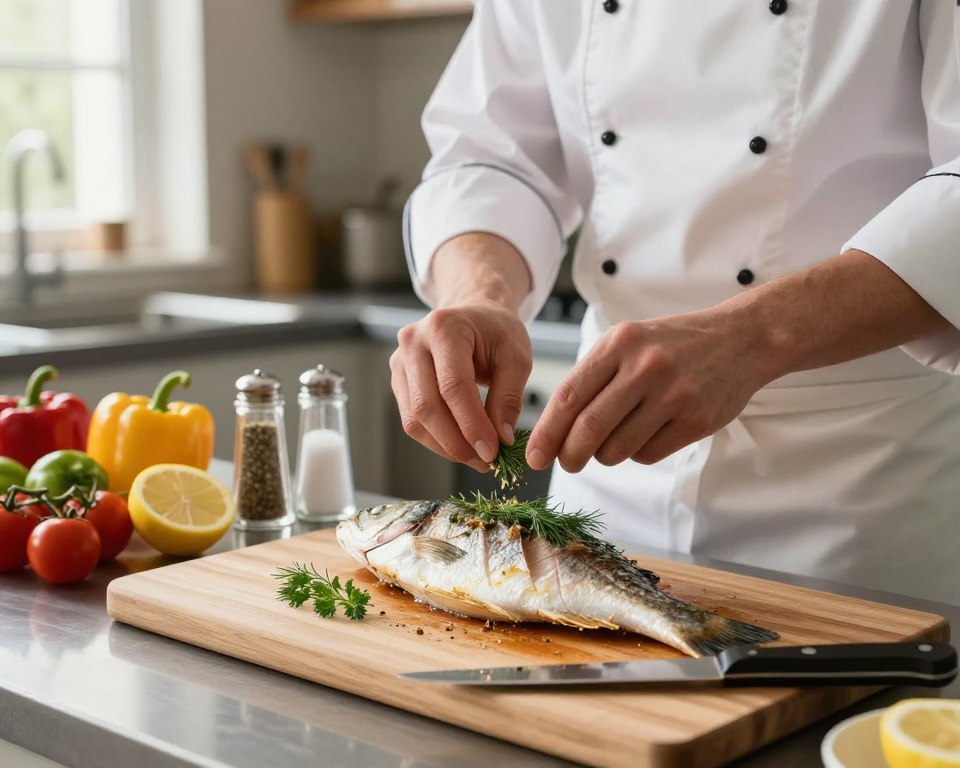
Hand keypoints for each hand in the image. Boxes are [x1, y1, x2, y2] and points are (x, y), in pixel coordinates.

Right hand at [390, 304, 531, 471]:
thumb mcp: (516, 357)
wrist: (474, 315)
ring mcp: (400, 361)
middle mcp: (413, 342)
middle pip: (427, 406)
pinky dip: (436, 439)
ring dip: (445, 446)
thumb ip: (509, 398)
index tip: (491, 452)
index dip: (471, 424)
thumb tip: (501, 439)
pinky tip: (460, 445)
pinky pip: (412, 419)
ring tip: (476, 458)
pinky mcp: (398, 380)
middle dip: (456, 442)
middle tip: (485, 461)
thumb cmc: (496, 332)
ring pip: (414, 419)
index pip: (453, 386)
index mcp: (444, 328)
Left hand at [526, 311, 767, 470]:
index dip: (546, 432)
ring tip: (616, 438)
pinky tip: (648, 432)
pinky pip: (647, 455)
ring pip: (617, 449)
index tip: (533, 456)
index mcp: (619, 343)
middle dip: (569, 455)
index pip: (569, 396)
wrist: (739, 340)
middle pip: (589, 429)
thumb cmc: (669, 345)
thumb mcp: (627, 343)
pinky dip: (638, 453)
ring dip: (606, 455)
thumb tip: (553, 431)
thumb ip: (591, 379)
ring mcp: (673, 394)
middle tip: (566, 463)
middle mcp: (645, 366)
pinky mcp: (696, 420)